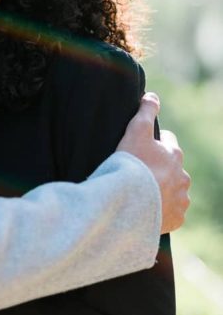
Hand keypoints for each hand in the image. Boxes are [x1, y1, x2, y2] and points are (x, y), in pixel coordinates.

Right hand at [116, 93, 189, 233]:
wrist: (131, 202)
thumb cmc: (132, 164)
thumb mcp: (136, 131)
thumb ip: (145, 111)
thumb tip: (153, 95)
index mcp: (174, 154)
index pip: (168, 142)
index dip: (155, 142)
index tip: (142, 147)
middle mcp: (183, 177)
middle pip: (173, 169)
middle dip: (160, 170)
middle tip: (139, 173)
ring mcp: (181, 199)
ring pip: (174, 192)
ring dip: (162, 191)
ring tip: (142, 195)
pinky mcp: (177, 219)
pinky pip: (171, 213)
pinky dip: (162, 212)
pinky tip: (147, 210)